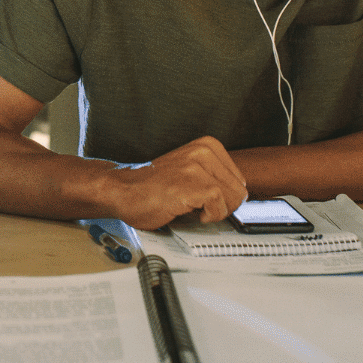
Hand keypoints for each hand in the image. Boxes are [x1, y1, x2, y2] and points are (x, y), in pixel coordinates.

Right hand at [102, 136, 249, 229]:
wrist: (122, 190)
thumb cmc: (151, 186)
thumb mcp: (190, 170)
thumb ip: (214, 176)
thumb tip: (240, 195)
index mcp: (207, 145)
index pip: (240, 180)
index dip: (226, 197)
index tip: (208, 200)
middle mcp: (204, 151)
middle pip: (239, 190)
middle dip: (223, 206)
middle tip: (198, 206)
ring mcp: (197, 167)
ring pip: (233, 199)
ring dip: (215, 212)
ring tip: (192, 207)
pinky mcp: (192, 185)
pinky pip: (219, 207)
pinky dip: (208, 217)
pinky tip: (189, 212)